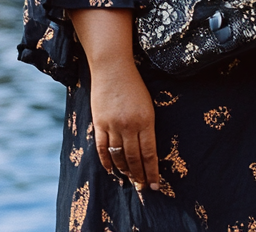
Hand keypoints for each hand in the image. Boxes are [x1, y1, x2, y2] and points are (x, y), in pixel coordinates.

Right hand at [90, 59, 159, 190]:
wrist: (113, 68)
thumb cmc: (134, 85)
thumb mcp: (147, 104)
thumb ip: (146, 126)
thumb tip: (147, 149)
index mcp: (146, 120)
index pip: (149, 153)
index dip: (152, 172)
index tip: (156, 185)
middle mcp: (130, 125)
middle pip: (134, 158)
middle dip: (140, 176)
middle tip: (143, 188)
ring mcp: (113, 125)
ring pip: (119, 156)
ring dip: (125, 171)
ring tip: (130, 180)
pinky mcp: (99, 124)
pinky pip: (102, 148)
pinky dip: (107, 162)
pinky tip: (112, 170)